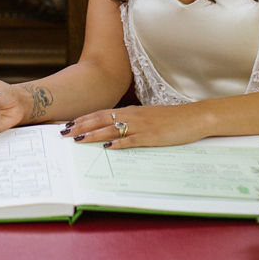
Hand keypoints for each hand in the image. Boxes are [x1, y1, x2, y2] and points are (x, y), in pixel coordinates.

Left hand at [59, 104, 207, 148]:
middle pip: (102, 119)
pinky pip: (133, 140)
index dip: (84, 118)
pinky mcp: (153, 137)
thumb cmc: (172, 119)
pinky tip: (109, 148)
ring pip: (113, 128)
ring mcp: (142, 126)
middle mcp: (133, 116)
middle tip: (64, 131)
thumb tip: (115, 128)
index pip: (102, 113)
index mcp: (131, 111)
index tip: (69, 123)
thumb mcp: (148, 117)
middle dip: (82, 125)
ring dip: (94, 134)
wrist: (194, 117)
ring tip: (78, 139)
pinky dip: (120, 144)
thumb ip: (132, 120)